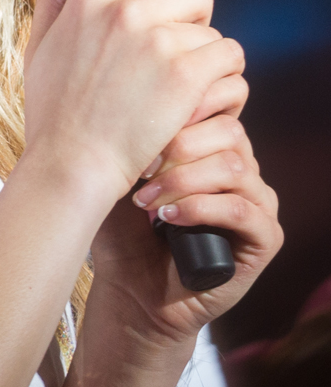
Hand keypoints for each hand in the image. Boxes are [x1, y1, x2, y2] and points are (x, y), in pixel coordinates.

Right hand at [23, 0, 245, 208]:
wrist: (72, 164)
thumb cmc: (54, 114)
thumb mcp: (37, 45)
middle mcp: (126, 10)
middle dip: (192, 20)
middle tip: (174, 53)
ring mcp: (159, 41)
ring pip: (211, 30)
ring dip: (204, 55)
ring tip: (179, 86)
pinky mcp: (186, 74)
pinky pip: (228, 55)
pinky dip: (221, 76)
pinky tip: (197, 97)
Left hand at [89, 96, 281, 344]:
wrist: (131, 290)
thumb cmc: (122, 229)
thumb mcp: (122, 175)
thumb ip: (136, 136)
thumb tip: (133, 96)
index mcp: (214, 144)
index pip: (220, 103)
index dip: (186, 105)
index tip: (143, 121)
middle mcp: (241, 167)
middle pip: (228, 133)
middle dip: (178, 147)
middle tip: (139, 172)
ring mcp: (257, 202)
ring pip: (234, 170)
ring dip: (183, 182)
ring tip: (146, 202)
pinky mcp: (264, 238)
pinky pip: (242, 211)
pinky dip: (201, 210)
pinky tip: (168, 219)